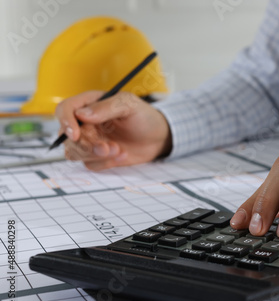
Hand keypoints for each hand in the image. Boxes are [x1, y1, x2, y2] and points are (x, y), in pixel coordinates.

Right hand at [55, 91, 171, 170]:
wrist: (159, 137)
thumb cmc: (144, 116)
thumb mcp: (129, 105)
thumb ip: (106, 107)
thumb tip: (81, 114)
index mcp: (89, 104)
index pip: (65, 110)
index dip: (66, 122)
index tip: (76, 135)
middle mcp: (85, 123)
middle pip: (68, 137)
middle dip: (87, 146)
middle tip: (108, 148)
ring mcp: (90, 140)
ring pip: (75, 153)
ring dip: (95, 156)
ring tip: (119, 150)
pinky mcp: (98, 156)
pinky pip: (90, 164)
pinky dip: (105, 163)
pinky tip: (123, 155)